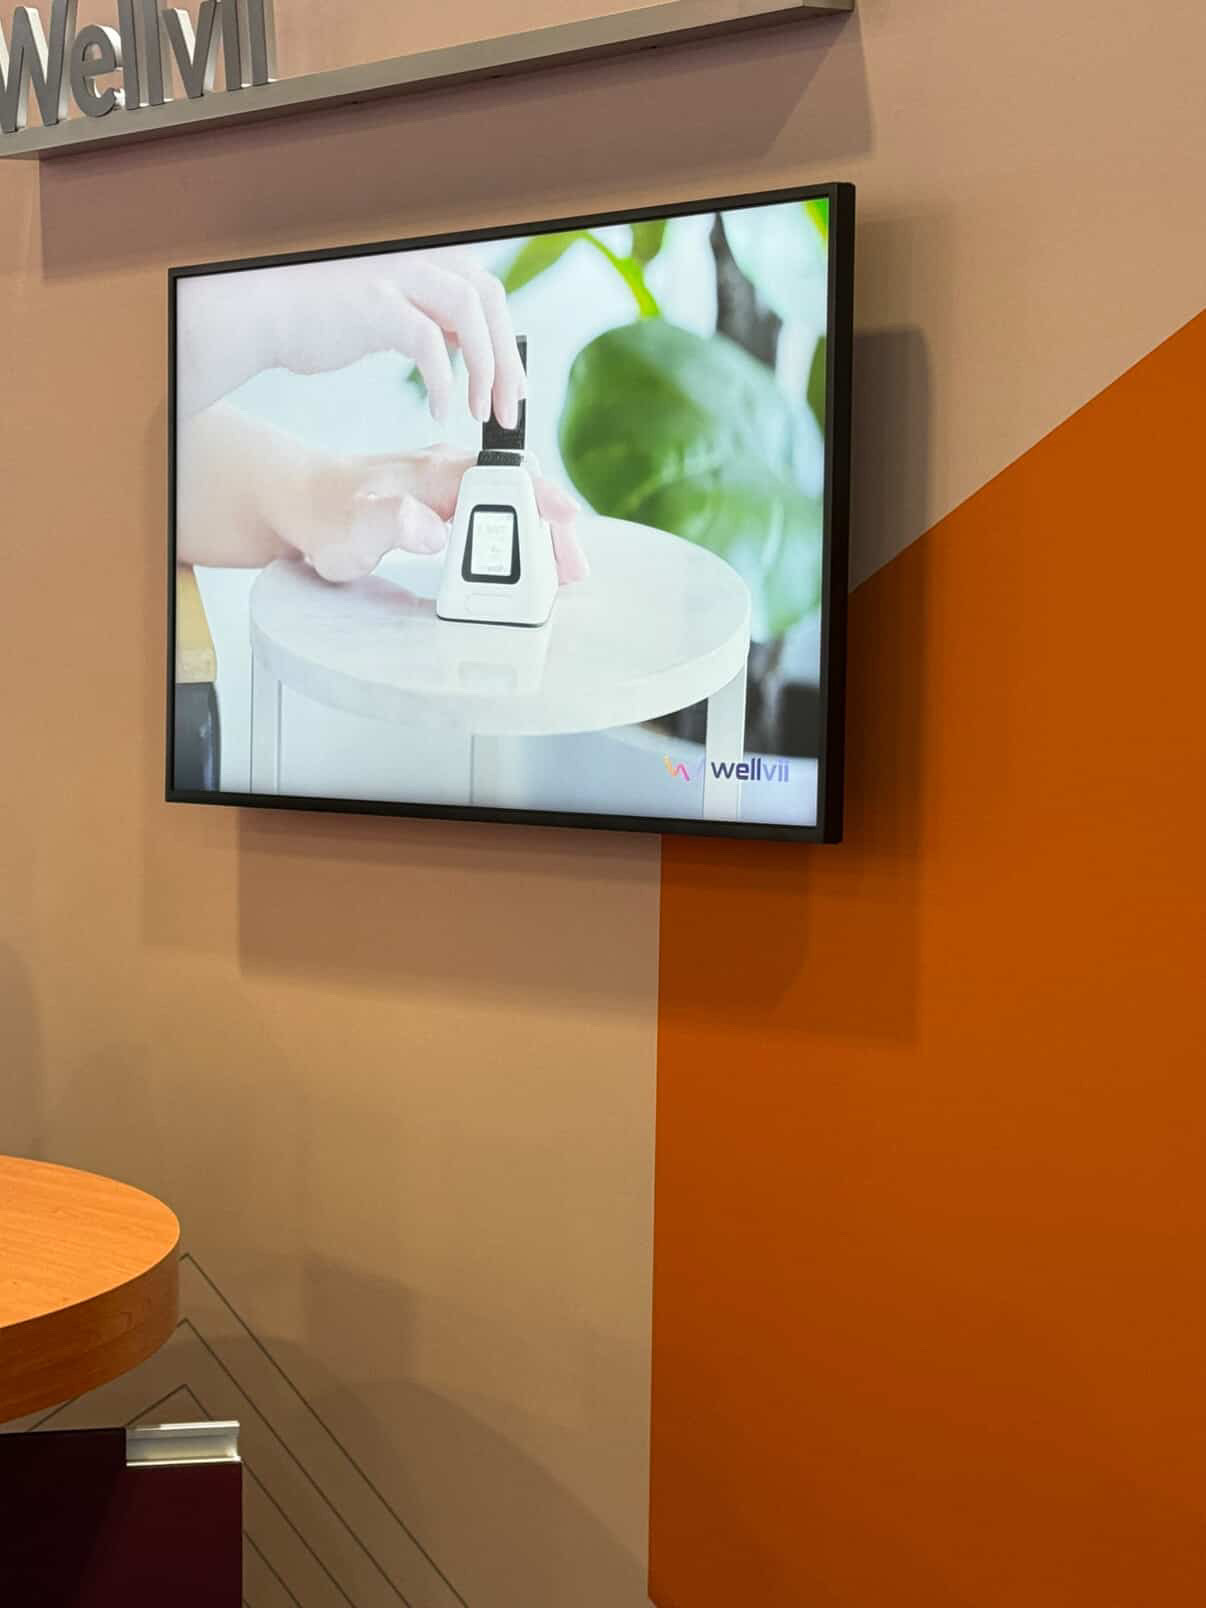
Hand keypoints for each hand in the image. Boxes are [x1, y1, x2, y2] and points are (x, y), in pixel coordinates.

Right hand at [179, 250, 525, 426]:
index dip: (506, 341)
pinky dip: (442, 380)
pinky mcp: (375, 304)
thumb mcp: (389, 310)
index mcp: (425, 259)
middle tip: (509, 409)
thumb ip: (428, 316)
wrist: (265, 313)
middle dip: (507, 359)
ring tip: (480, 411)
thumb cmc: (322, 317)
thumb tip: (462, 342)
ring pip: (468, 310)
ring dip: (484, 368)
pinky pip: (428, 341)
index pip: (487, 291)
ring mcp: (395, 274)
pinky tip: (440, 409)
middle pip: (489, 296)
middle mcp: (417, 256)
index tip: (512, 387)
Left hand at [291, 446, 588, 585]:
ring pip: (514, 499)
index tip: (566, 524)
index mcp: (438, 473)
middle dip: (552, 527)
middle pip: (521, 490)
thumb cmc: (323, 514)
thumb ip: (392, 523)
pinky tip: (531, 555)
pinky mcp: (446, 500)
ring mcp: (450, 484)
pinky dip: (523, 532)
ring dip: (542, 533)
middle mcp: (450, 471)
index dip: (540, 500)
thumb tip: (431, 527)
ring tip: (563, 569)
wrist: (297, 498)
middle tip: (572, 569)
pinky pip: (499, 509)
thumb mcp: (353, 528)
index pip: (506, 479)